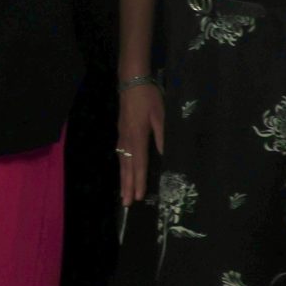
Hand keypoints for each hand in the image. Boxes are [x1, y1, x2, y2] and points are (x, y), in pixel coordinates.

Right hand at [115, 81, 161, 205]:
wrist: (131, 82)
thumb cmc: (148, 97)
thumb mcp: (160, 115)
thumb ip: (162, 136)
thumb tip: (165, 155)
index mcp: (138, 136)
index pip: (139, 163)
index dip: (138, 181)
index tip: (138, 196)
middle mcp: (127, 139)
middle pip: (127, 167)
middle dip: (127, 186)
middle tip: (126, 203)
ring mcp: (122, 136)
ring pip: (122, 162)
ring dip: (122, 179)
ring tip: (122, 194)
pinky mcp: (121, 132)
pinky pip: (120, 155)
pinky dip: (121, 167)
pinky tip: (122, 172)